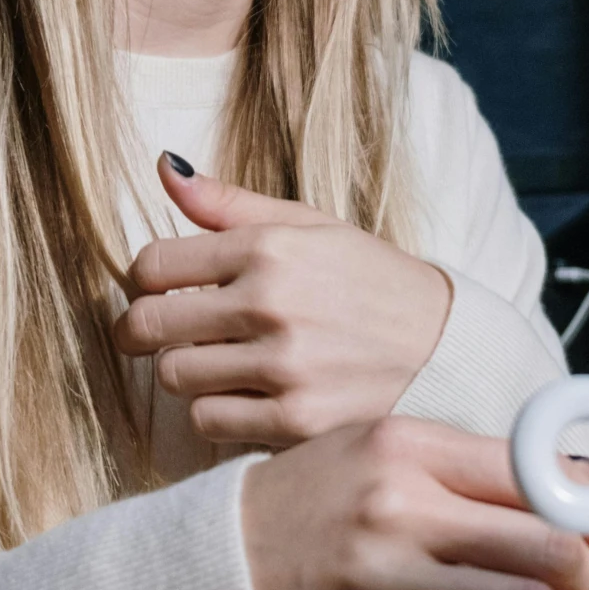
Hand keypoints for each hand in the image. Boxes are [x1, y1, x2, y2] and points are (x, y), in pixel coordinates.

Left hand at [112, 154, 452, 446]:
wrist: (447, 347)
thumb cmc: (369, 280)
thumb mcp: (310, 226)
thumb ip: (229, 203)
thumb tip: (164, 166)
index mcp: (269, 248)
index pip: (152, 264)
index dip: (144, 278)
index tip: (160, 288)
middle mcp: (270, 305)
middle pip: (147, 326)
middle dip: (142, 329)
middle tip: (158, 332)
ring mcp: (283, 368)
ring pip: (174, 378)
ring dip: (184, 371)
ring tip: (217, 360)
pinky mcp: (295, 423)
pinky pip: (208, 422)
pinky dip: (216, 411)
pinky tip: (244, 394)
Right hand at [242, 417, 588, 589]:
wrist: (222, 561)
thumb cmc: (313, 500)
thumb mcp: (382, 450)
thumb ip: (471, 465)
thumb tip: (575, 489)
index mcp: (403, 447)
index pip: (529, 471)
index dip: (588, 507)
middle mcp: (397, 511)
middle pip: (543, 544)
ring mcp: (388, 584)